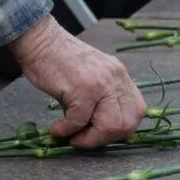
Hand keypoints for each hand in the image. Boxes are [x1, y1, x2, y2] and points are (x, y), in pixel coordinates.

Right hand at [9, 16, 146, 149]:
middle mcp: (116, 79)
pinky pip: (78, 122)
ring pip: (109, 126)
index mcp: (120, 76)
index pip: (138, 111)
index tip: (102, 134)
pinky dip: (66, 131)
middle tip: (85, 139)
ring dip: (89, 140)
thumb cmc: (60, 59)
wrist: (41, 40)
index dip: (122, 129)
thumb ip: (101, 98)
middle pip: (127, 124)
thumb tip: (97, 130)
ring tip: (72, 138)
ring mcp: (100, 84)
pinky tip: (57, 129)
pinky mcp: (81, 89)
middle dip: (105, 139)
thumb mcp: (92, 75)